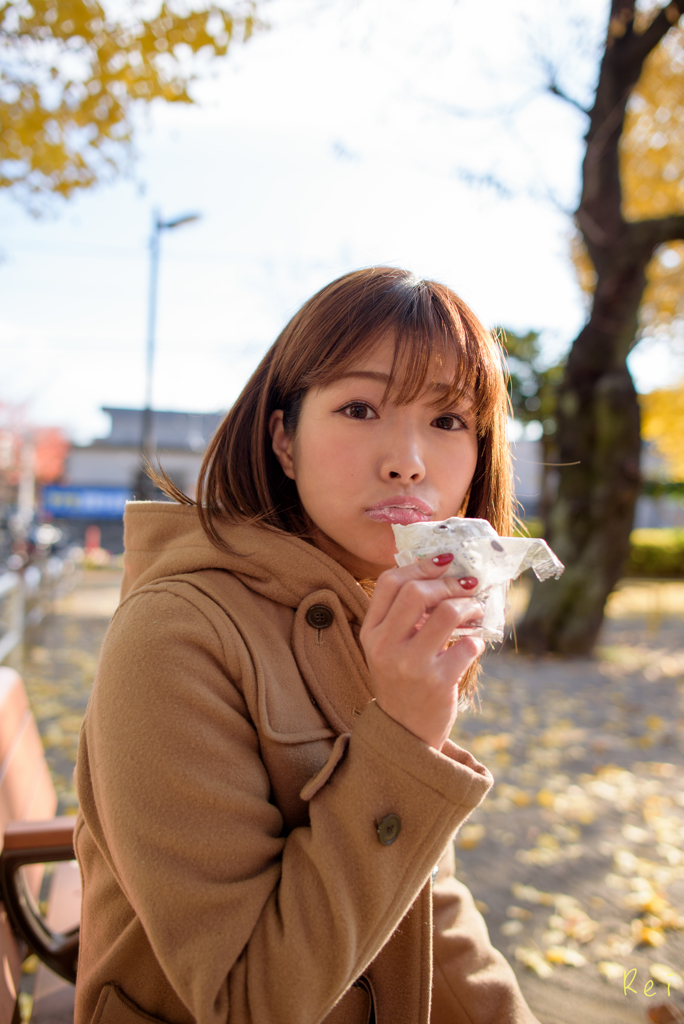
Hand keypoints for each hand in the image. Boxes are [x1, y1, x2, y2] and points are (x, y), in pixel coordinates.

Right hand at [360, 555, 484, 750]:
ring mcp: (411, 665)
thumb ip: (403, 615)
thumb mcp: (388, 647)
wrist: (405, 733)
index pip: (389, 582)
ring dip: (469, 606)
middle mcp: (386, 646)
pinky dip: (477, 640)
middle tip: (467, 585)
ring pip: (447, 613)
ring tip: (476, 610)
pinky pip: (467, 645)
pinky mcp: (437, 683)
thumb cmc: (402, 681)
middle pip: (417, 592)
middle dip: (449, 583)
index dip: (420, 565)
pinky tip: (473, 644)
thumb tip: (441, 573)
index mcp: (371, 632)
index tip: (444, 562)